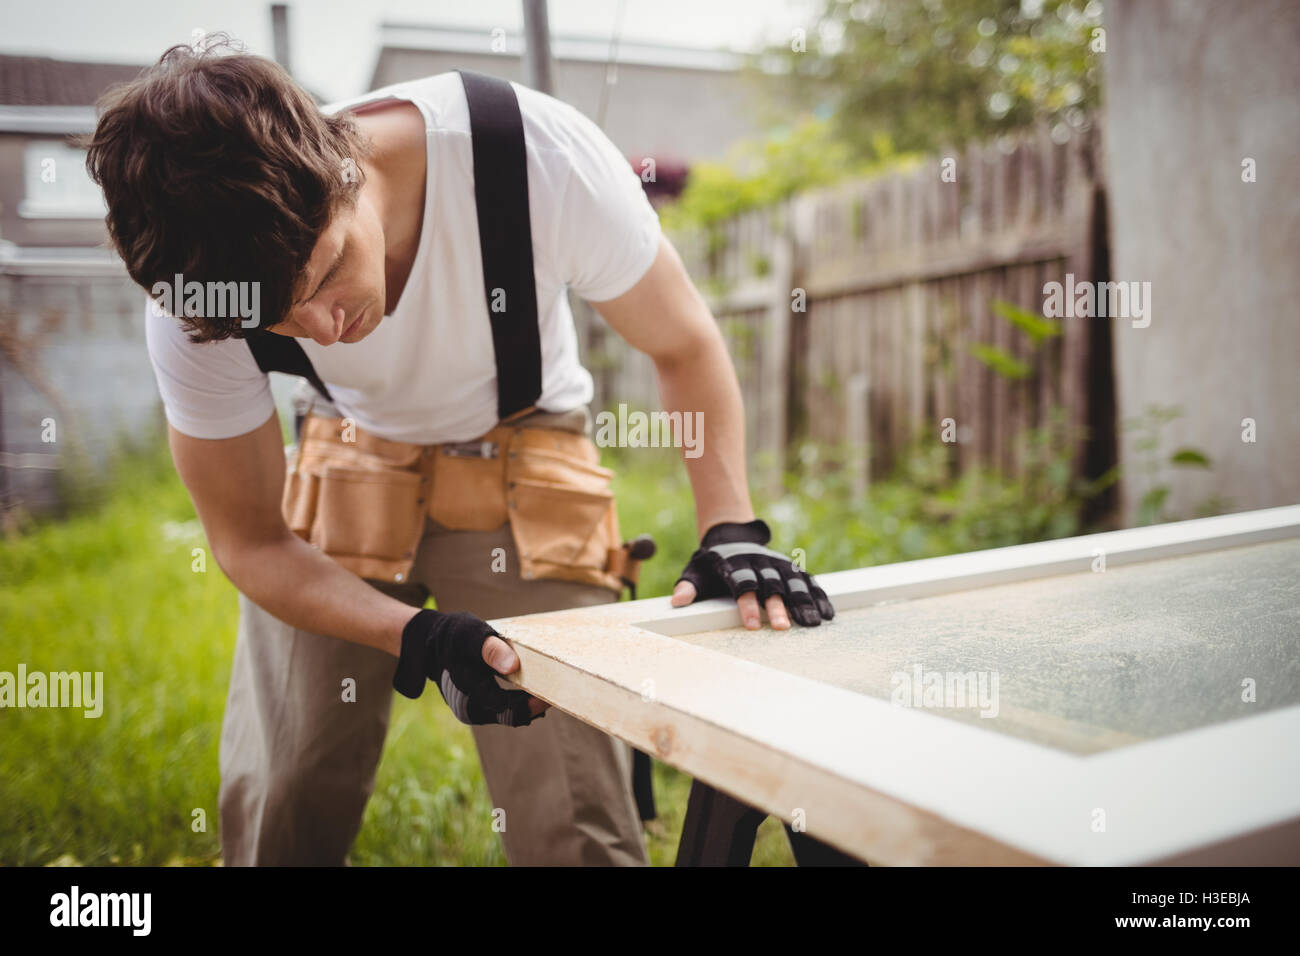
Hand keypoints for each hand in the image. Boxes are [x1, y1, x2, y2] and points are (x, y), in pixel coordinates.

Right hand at [392, 609, 547, 724]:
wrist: (431, 644)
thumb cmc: (454, 635)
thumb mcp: (470, 634)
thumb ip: (490, 648)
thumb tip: (513, 665)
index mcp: (468, 688)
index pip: (506, 707)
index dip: (532, 704)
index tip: (553, 692)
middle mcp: (470, 708)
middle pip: (511, 716)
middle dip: (535, 706)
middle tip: (560, 691)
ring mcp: (474, 710)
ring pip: (509, 716)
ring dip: (529, 705)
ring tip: (549, 690)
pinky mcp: (479, 706)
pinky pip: (504, 710)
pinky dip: (520, 702)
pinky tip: (535, 691)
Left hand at [671, 519, 834, 629]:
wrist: (732, 536)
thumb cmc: (711, 563)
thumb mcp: (696, 571)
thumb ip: (689, 586)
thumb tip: (678, 601)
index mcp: (736, 565)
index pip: (742, 585)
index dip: (746, 605)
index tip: (750, 625)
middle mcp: (760, 563)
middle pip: (771, 585)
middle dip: (777, 606)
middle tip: (782, 628)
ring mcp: (778, 564)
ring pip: (794, 582)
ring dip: (804, 602)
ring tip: (812, 624)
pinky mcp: (792, 567)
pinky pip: (808, 581)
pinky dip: (819, 596)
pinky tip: (828, 614)